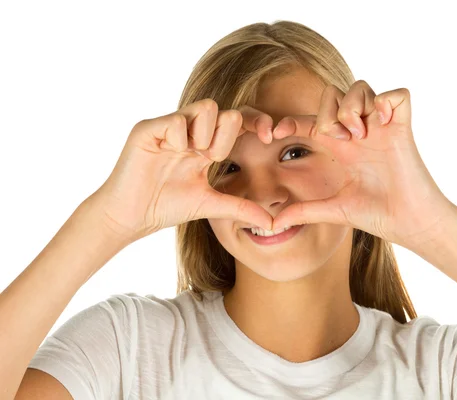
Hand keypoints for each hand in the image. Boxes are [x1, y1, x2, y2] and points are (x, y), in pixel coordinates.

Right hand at [91, 100, 274, 242]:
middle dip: (226, 135)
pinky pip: (176, 120)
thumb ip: (241, 208)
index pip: (237, 121)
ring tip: (192, 155)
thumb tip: (274, 224)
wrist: (132, 216)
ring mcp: (169, 127)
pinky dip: (180, 138)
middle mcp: (190, 131)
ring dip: (206, 134)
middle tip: (212, 157)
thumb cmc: (167, 207)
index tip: (269, 138)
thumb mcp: (211, 205)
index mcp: (206, 145)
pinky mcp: (148, 129)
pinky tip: (171, 154)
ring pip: (205, 107)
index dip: (257, 124)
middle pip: (225, 110)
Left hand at [270, 81, 456, 250]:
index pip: (312, 121)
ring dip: (352, 107)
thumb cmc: (377, 215)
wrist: (409, 223)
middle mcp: (360, 132)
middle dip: (328, 111)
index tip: (276, 133)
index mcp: (342, 148)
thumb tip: (272, 224)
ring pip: (360, 87)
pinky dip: (386, 101)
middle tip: (338, 139)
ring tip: (358, 134)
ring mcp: (382, 127)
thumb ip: (303, 211)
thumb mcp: (333, 210)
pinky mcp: (403, 126)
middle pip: (334, 94)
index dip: (292, 121)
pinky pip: (397, 95)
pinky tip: (382, 124)